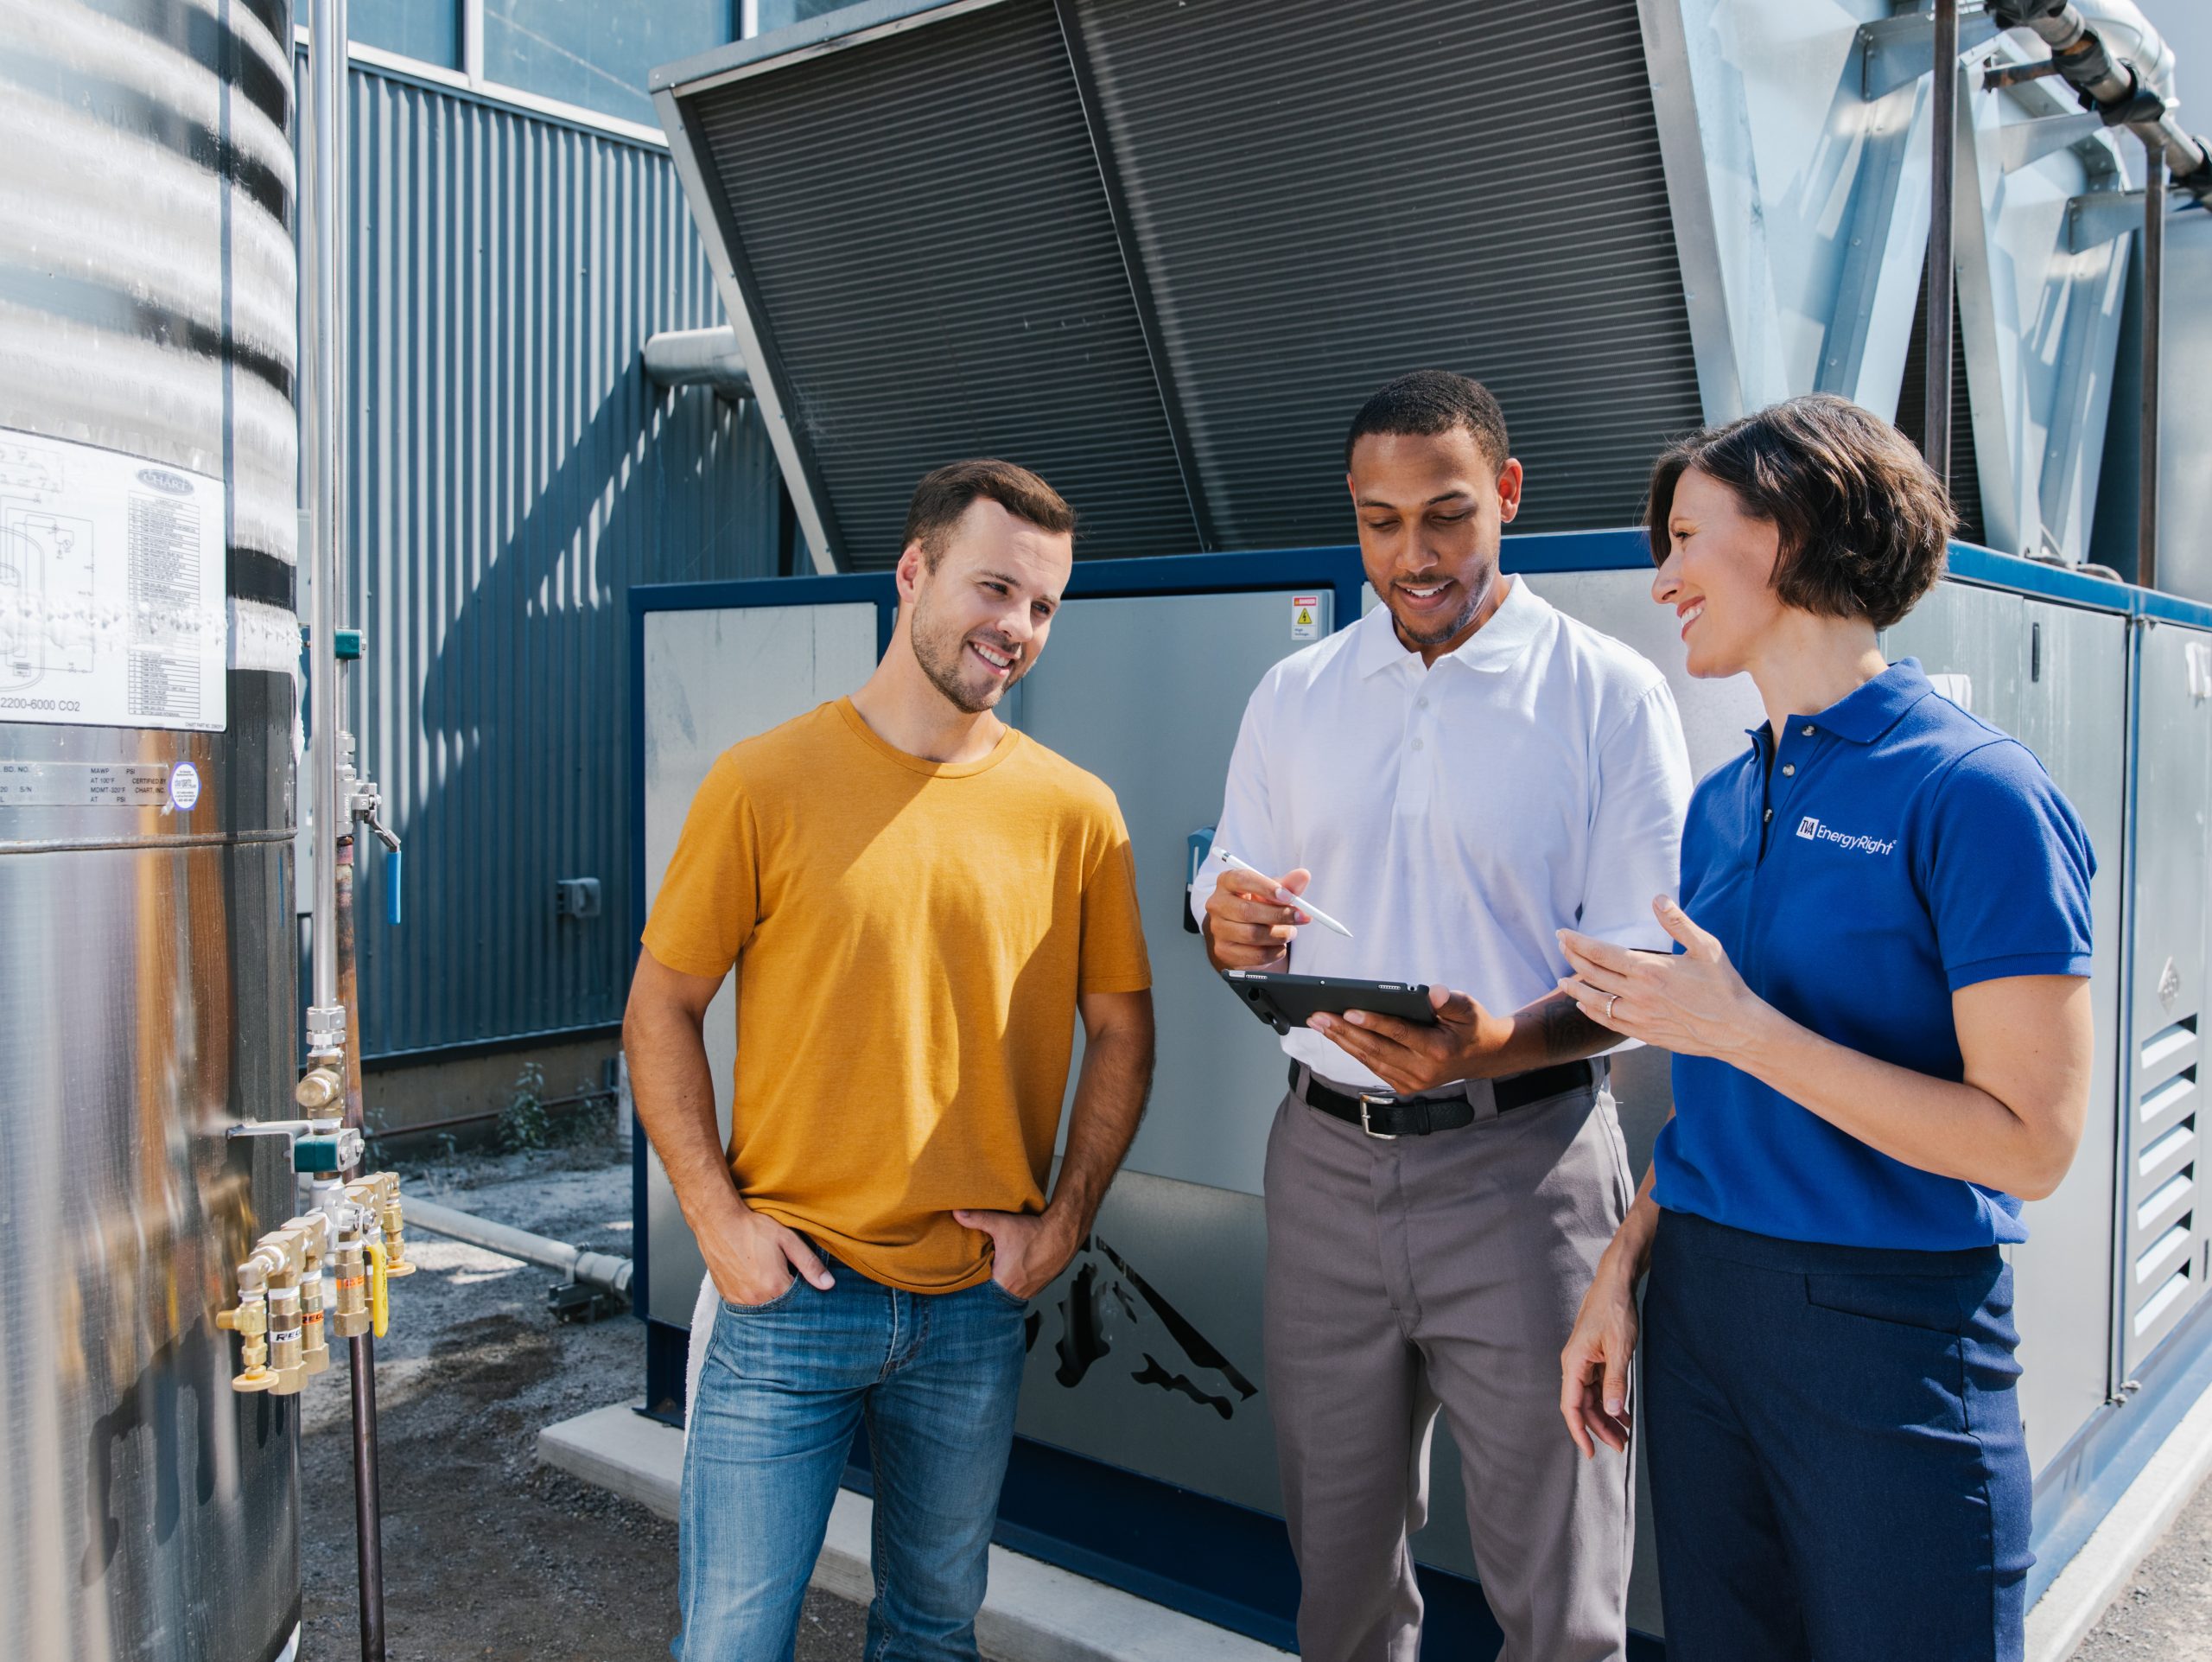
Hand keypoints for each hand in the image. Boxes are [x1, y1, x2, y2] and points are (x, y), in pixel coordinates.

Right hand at [704, 1206, 834, 1306]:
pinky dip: (756, 1298)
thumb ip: (809, 1263)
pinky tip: (757, 1282)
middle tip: (787, 1277)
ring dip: (772, 1300)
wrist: (718, 1222)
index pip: (800, 1302)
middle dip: (789, 1299)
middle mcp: (756, 1298)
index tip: (806, 1282)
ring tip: (770, 1279)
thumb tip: (828, 1284)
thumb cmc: (752, 1228)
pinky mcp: (728, 1297)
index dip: (806, 1293)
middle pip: (782, 1309)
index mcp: (775, 1285)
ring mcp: (740, 1300)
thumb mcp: (786, 1239)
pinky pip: (748, 1306)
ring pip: (764, 1309)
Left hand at [953, 1206, 1080, 1299]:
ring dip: (1003, 1282)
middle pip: (994, 1292)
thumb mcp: (1003, 1224)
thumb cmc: (1036, 1232)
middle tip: (983, 1270)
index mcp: (1003, 1282)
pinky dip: (1016, 1281)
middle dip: (987, 1282)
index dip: (973, 1283)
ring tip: (999, 1270)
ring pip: (1008, 1291)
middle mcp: (1016, 1291)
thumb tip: (958, 1213)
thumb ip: (978, 1219)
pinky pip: (1021, 1288)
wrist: (1064, 1233)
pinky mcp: (1038, 1287)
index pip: (980, 1292)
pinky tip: (1015, 1269)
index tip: (968, 1276)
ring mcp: (1029, 1291)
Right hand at [1202, 864, 1311, 971]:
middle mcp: (1217, 904)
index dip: (1267, 888)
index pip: (1242, 880)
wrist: (1243, 933)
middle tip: (1301, 917)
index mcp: (1227, 882)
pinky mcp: (1224, 951)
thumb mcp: (1272, 893)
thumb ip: (1288, 885)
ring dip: (1279, 935)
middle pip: (1247, 911)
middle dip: (1279, 915)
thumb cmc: (1258, 905)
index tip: (1289, 897)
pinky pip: (1255, 955)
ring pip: (1252, 935)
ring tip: (1290, 932)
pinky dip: (1275, 952)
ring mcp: (1218, 929)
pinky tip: (1279, 946)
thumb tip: (1303, 876)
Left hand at [1305, 985, 1507, 1091]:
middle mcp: (1423, 1071)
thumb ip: (1449, 1000)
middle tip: (1317, 1015)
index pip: (1399, 1034)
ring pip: (1369, 1060)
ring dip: (1341, 1040)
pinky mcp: (1405, 1086)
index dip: (1372, 1021)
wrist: (1483, 1056)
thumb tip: (1432, 992)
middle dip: (1343, 1031)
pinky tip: (1336, 1034)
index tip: (1348, 1009)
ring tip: (1318, 1022)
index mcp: (1438, 1051)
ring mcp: (1413, 1082)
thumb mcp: (1468, 1007)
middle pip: (1376, 1049)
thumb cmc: (1472, 1026)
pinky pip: (1373, 1066)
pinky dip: (1353, 1050)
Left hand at [1556, 896, 1769, 1060]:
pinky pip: (1609, 1022)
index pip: (1600, 953)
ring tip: (1561, 981)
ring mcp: (1639, 1017)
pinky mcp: (1645, 1033)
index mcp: (1649, 970)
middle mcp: (1638, 994)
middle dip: (1572, 958)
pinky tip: (1585, 1005)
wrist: (1736, 1029)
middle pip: (1592, 974)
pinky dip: (1592, 1012)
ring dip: (1575, 989)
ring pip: (1595, 1001)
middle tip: (1561, 947)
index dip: (1577, 942)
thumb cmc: (1724, 986)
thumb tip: (1658, 898)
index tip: (1562, 934)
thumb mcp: (1706, 947)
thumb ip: (1678, 922)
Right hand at [1559, 1255, 1637, 1457]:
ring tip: (1625, 1435)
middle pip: (1582, 1406)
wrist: (1616, 1283)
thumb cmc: (1615, 1310)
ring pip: (1591, 1398)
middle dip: (1600, 1429)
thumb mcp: (1620, 1348)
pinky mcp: (1595, 1357)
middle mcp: (1575, 1364)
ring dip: (1606, 1417)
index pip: (1571, 1406)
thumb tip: (1611, 1412)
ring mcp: (1584, 1361)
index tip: (1591, 1453)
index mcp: (1574, 1363)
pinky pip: (1599, 1386)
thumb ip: (1615, 1382)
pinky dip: (1611, 1401)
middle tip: (1621, 1447)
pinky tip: (1625, 1412)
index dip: (1580, 1432)